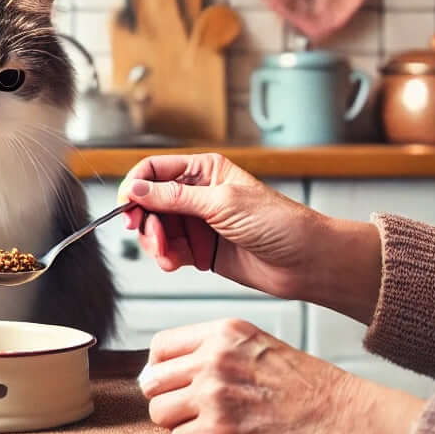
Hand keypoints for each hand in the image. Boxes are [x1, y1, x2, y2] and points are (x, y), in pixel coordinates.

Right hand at [118, 153, 381, 322]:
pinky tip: (174, 264)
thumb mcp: (222, 203)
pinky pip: (169, 250)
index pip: (154, 170)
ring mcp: (198, 222)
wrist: (307, 263)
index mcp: (203, 170)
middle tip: (147, 235)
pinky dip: (165, 257)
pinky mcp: (200, 249)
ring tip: (166, 256)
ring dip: (154, 243)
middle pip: (150, 201)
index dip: (135, 186)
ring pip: (156, 228)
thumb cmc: (278, 224)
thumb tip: (136, 189)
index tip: (127, 206)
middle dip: (144, 220)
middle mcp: (197, 193)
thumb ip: (174, 197)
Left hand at [140, 318, 424, 433]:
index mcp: (223, 331)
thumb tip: (167, 368)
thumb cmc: (305, 383)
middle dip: (165, 397)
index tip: (169, 381)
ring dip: (176, 423)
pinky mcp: (223, 430)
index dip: (159, 367)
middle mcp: (214, 358)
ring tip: (202, 424)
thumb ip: (213, 349)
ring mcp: (216, 394)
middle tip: (185, 408)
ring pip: (159, 412)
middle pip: (152, 380)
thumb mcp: (255, 343)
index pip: (160, 346)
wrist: (343, 414)